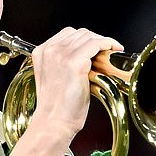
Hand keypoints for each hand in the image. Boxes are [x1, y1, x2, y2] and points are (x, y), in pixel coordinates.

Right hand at [30, 27, 123, 144]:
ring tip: (111, 51)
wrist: (53, 123)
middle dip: (95, 40)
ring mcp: (61, 55)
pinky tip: (114, 49)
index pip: (67, 34)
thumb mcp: (54, 79)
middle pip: (79, 33)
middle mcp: (49, 50)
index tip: (96, 45)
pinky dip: (108, 43)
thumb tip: (86, 56)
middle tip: (106, 50)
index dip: (85, 38)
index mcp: (41, 53)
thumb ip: (63, 63)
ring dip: (103, 42)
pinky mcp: (74, 62)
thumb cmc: (56, 108)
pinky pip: (96, 44)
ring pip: (89, 36)